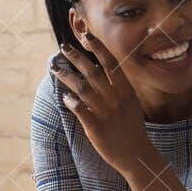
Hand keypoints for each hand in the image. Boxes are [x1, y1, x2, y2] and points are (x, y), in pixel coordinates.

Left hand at [51, 38, 159, 179]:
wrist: (136, 155)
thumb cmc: (132, 128)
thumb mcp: (131, 104)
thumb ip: (119, 88)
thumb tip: (103, 71)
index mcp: (126, 91)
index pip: (111, 64)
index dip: (98, 48)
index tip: (86, 36)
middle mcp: (116, 99)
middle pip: (93, 72)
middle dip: (77, 57)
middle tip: (63, 46)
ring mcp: (106, 113)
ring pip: (83, 89)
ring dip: (67, 76)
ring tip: (54, 67)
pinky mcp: (97, 128)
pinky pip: (81, 111)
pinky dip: (72, 102)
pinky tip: (64, 97)